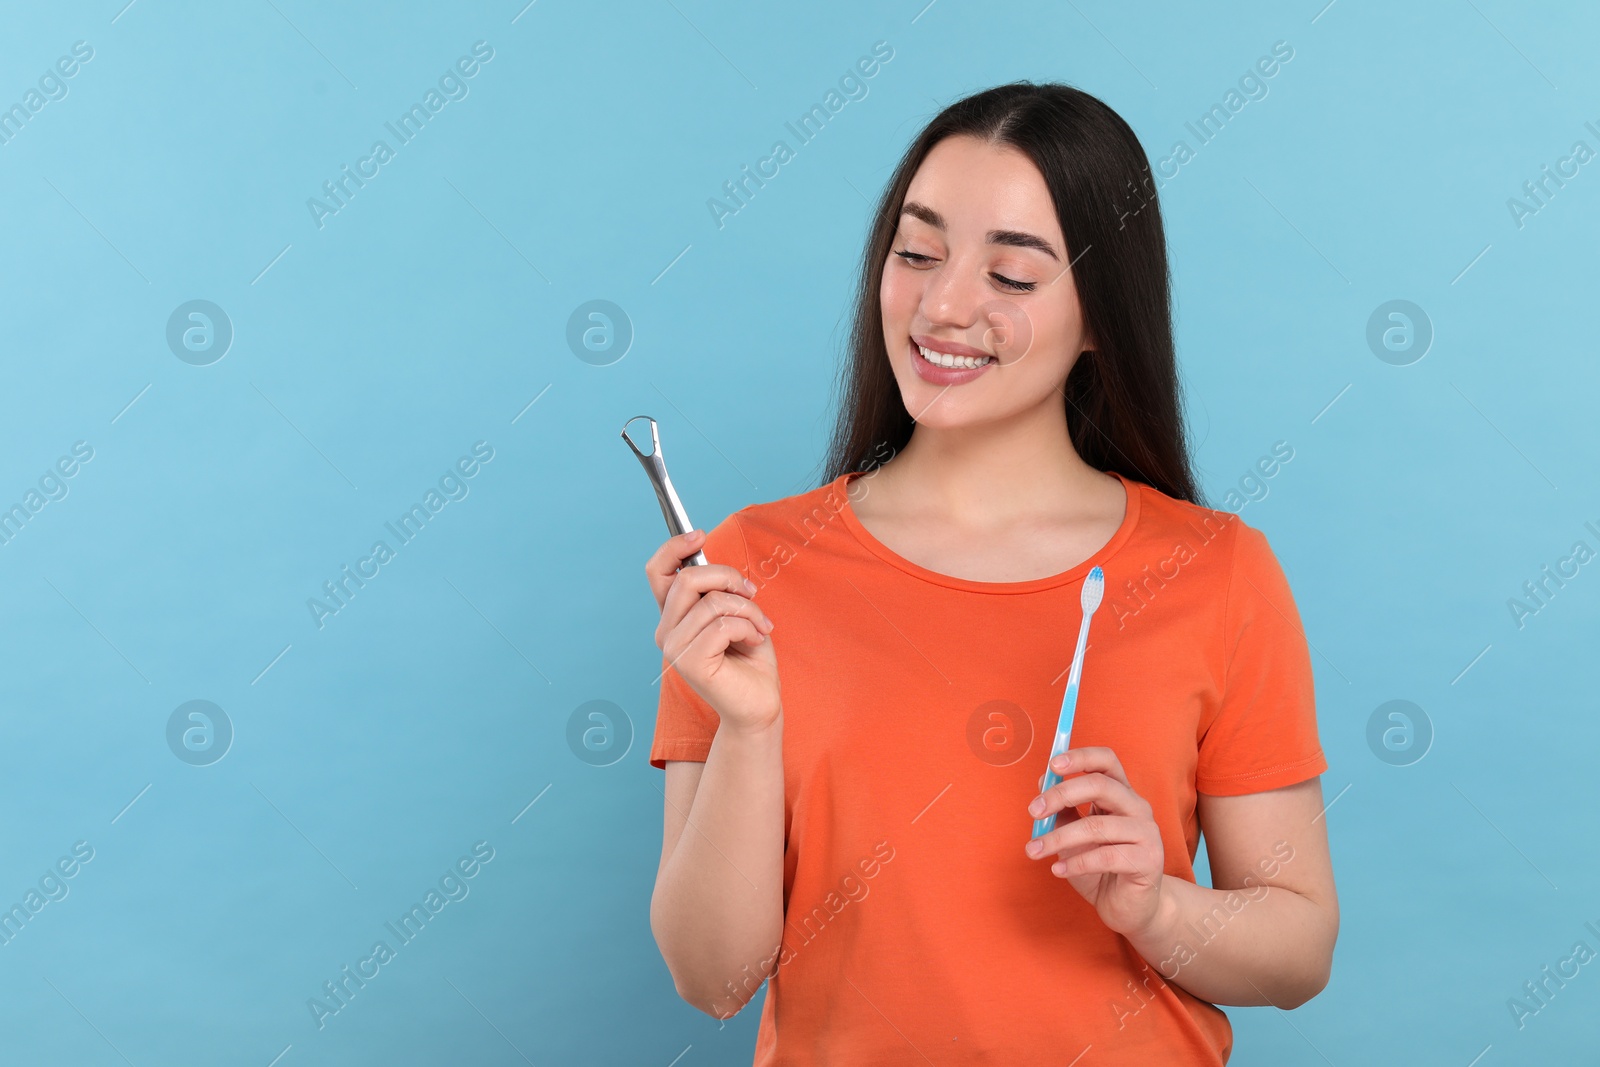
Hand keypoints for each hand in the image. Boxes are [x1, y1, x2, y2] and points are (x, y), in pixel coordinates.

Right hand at [646, 529, 779, 732]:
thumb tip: (710, 561)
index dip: (674, 547)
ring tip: (761, 626)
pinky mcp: (689, 663)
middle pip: (687, 579)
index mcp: (674, 616)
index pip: (658, 572)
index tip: (699, 535)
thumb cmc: (750, 657)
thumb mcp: (735, 612)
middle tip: (751, 593)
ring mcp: (674, 649)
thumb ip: (717, 589)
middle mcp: (666, 631)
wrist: (760, 704)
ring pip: (712, 602)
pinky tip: (755, 641)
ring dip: (748, 609)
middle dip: (728, 577)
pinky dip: (748, 627)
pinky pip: (723, 625)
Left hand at [1024, 746, 1167, 938]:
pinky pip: (1106, 857)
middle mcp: (1138, 807)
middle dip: (1061, 794)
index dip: (1081, 756)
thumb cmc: (1099, 867)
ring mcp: (1147, 833)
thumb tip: (1044, 780)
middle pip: (1100, 785)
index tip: (1053, 764)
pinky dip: (1076, 863)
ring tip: (1034, 851)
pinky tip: (1058, 871)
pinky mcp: (1149, 860)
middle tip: (1033, 811)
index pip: (1107, 760)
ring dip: (1058, 838)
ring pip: (1097, 825)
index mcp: (1121, 793)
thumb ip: (1063, 809)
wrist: (1128, 908)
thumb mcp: (1074, 834)